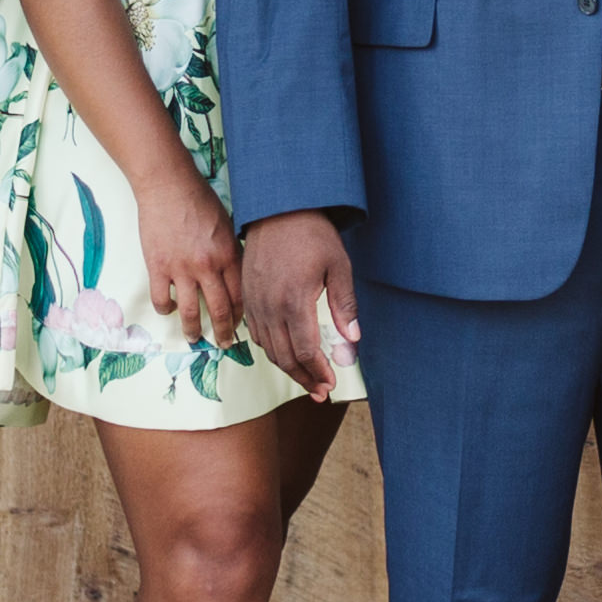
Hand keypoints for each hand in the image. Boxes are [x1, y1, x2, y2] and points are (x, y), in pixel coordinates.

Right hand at [127, 168, 247, 351]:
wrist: (167, 186)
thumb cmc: (200, 199)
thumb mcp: (227, 225)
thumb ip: (231, 251)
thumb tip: (235, 274)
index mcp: (228, 255)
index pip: (241, 295)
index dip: (242, 315)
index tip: (242, 325)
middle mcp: (207, 267)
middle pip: (220, 310)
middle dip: (224, 332)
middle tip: (224, 344)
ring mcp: (181, 269)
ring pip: (190, 313)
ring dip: (193, 331)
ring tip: (194, 339)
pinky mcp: (158, 267)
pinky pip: (162, 299)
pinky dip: (166, 309)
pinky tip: (169, 309)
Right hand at [238, 213, 361, 399]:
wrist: (278, 208)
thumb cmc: (313, 234)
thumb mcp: (339, 266)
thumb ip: (345, 306)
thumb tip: (353, 341)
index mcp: (294, 301)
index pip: (305, 351)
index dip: (318, 372)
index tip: (330, 384)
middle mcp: (270, 307)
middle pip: (284, 357)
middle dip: (304, 378)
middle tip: (320, 392)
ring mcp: (255, 303)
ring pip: (268, 349)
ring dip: (287, 368)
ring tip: (306, 380)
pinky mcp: (248, 296)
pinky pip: (256, 334)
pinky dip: (271, 350)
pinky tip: (285, 353)